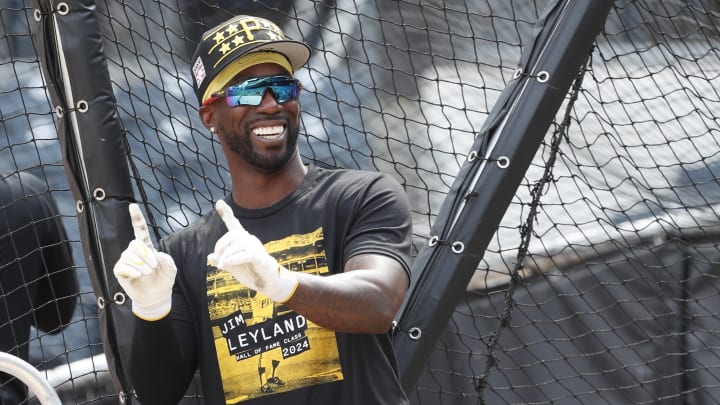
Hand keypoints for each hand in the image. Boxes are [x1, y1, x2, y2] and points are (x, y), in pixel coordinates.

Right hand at [113, 204, 176, 320]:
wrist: (155, 296)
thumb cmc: (163, 280)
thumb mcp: (171, 270)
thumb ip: (168, 262)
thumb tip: (158, 256)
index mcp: (147, 246)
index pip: (139, 229)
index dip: (136, 218)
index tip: (133, 206)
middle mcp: (134, 251)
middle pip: (135, 244)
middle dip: (147, 256)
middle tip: (154, 267)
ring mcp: (126, 260)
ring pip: (130, 256)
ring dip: (142, 266)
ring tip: (148, 273)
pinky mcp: (119, 270)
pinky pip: (122, 266)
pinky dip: (132, 270)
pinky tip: (137, 275)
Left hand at [207, 200, 297, 302]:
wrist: (268, 283)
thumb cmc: (251, 273)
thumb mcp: (233, 267)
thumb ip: (223, 260)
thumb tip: (209, 256)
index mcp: (243, 241)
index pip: (234, 224)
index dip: (227, 213)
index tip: (219, 202)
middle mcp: (250, 240)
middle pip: (232, 234)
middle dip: (221, 246)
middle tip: (218, 260)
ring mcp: (255, 247)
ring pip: (237, 244)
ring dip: (226, 255)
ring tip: (222, 265)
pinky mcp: (259, 256)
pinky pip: (245, 254)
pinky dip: (233, 259)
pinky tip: (226, 264)